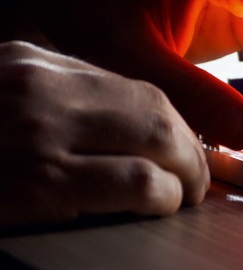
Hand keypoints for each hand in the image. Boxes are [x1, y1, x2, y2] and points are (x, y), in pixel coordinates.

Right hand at [0, 41, 208, 228]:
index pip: (137, 89)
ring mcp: (43, 130)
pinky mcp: (42, 182)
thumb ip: (61, 100)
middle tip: (196, 176)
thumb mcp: (4, 97)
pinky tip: (158, 206)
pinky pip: (135, 182)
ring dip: (186, 173)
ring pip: (159, 140)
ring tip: (183, 194)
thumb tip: (128, 125)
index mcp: (35, 63)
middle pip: (156, 110)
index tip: (186, 147)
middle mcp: (43, 87)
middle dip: (191, 149)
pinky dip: (162, 196)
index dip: (176, 124)